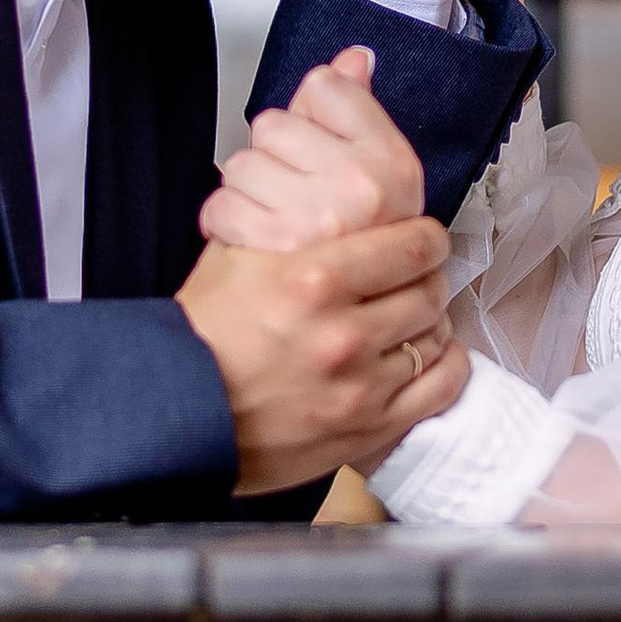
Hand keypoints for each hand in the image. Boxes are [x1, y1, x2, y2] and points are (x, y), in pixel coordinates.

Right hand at [177, 216, 470, 494]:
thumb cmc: (203, 334)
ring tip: (407, 314)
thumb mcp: (237, 254)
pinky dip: (442, 366)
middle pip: (429, 288)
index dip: (423, 235)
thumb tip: (335, 194)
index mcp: (315, 279)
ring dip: (426, 320)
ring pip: (434, 335)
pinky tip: (426, 354)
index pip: (413, 244)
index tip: (419, 237)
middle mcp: (344, 333)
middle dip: (424, 276)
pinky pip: (439, 388)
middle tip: (411, 274)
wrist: (178, 409)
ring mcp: (360, 385)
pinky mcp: (367, 427)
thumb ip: (294, 222)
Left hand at [200, 48, 424, 252]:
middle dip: (274, 159)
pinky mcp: (276, 250)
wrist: (335, 348)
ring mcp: (321, 219)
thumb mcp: (377, 186)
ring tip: (273, 225)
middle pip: (274, 124)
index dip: (312, 119)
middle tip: (294, 198)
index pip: (326, 88)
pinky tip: (250, 242)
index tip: (320, 151)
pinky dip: (225, 224)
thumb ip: (357, 113)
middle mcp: (362, 188)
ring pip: (242, 163)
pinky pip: (220, 203)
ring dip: (248, 194)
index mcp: (393, 166)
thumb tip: (353, 58)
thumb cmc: (358, 263)